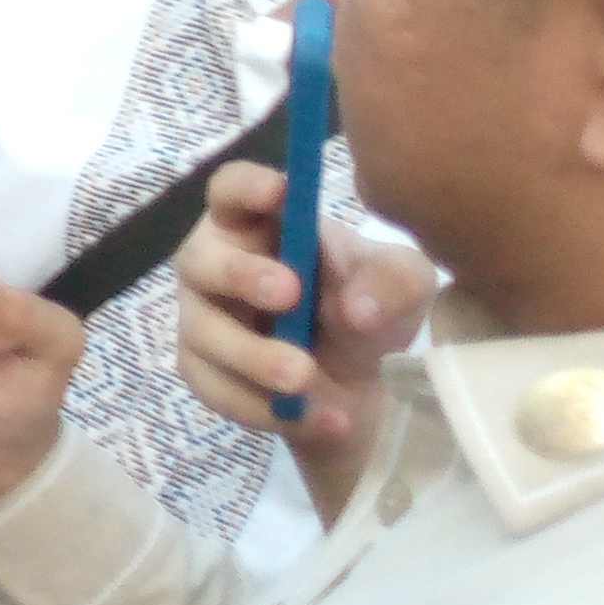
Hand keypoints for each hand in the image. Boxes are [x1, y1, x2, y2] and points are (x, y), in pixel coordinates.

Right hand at [173, 159, 430, 505]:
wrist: (363, 386)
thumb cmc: (371, 306)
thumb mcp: (403, 285)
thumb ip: (392, 282)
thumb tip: (355, 309)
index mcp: (259, 224)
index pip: (231, 190)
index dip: (245, 188)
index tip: (277, 194)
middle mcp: (217, 263)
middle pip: (199, 259)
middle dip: (239, 275)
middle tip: (289, 294)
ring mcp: (202, 318)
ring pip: (203, 332)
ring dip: (253, 356)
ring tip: (305, 378)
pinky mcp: (203, 370)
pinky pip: (214, 387)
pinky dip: (262, 405)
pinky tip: (318, 416)